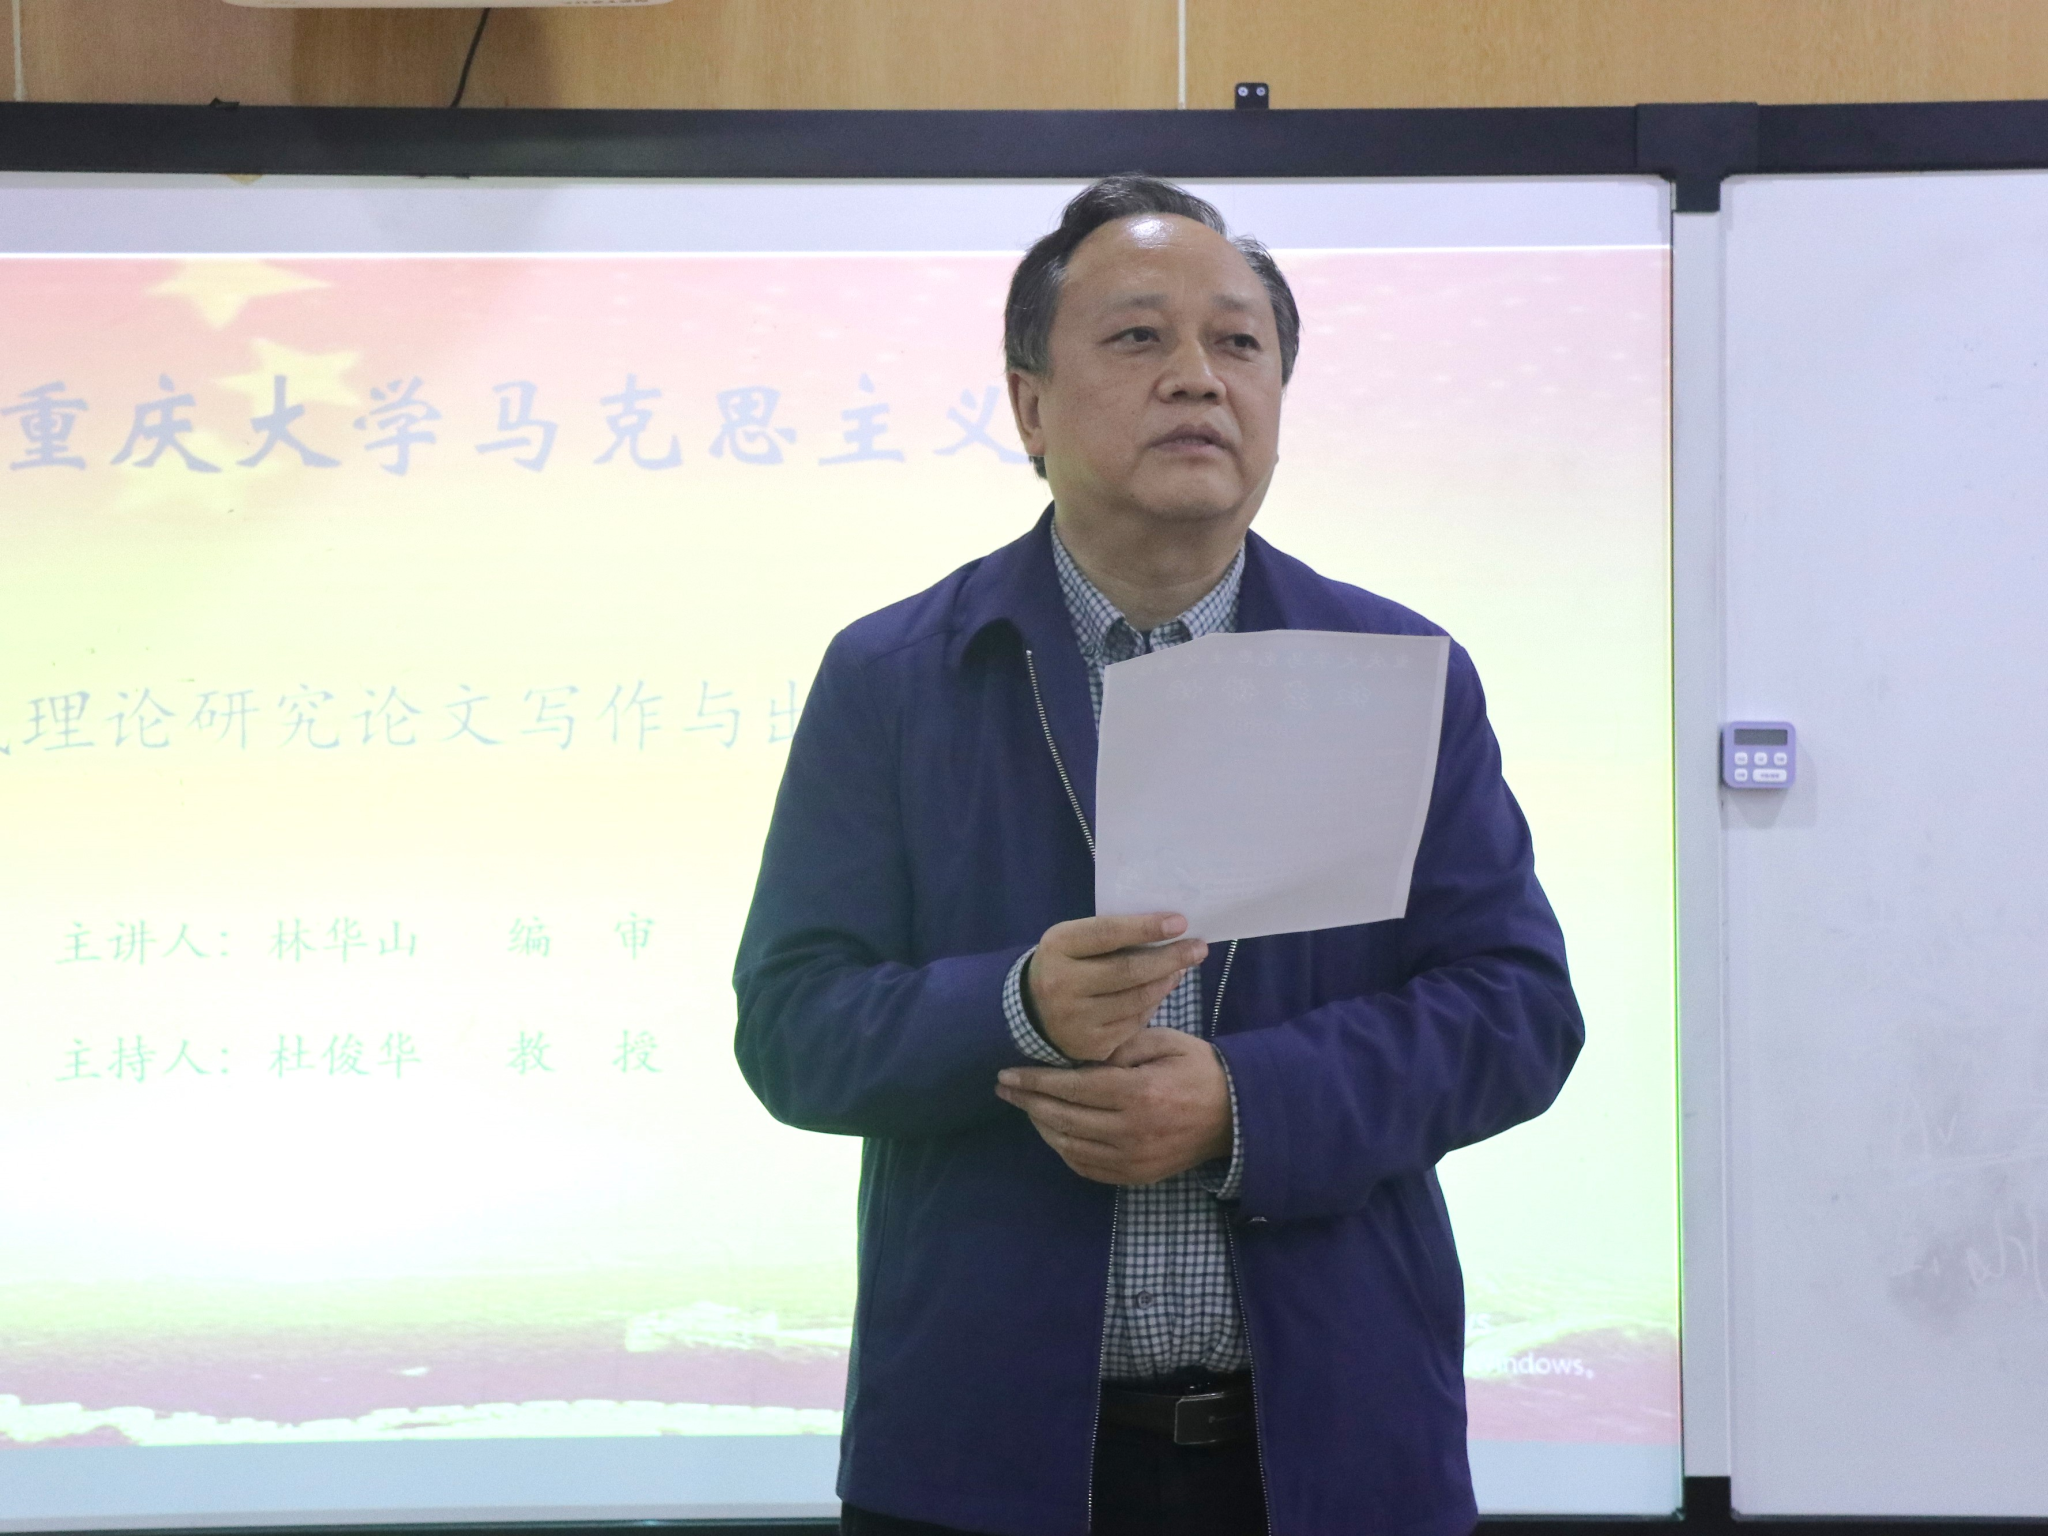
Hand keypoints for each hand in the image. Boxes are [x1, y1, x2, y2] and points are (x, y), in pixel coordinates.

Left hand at [996, 1027, 1232, 1185]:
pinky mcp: (1136, 1176)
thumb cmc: (1198, 1069)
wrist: (1236, 1115)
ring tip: (1027, 1107)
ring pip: (1069, 1146)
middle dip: (1028, 1102)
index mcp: (1138, 1093)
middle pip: (1063, 1118)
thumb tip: (1075, 1055)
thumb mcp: (1163, 1042)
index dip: (1035, 1081)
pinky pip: (1087, 1167)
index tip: (1008, 1075)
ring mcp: (1133, 1160)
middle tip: (1005, 1089)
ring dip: (1041, 1126)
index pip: (1072, 1088)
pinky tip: (1054, 1131)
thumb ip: (1118, 1046)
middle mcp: (1131, 1131)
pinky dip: (1063, 1150)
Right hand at [1025, 912, 1207, 1061]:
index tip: (1181, 922)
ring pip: (1137, 999)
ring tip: (1181, 968)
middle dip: (1170, 958)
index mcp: (1057, 948)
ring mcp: (1075, 1020)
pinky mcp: (1090, 1045)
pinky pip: (1134, 1023)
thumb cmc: (1066, 965)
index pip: (1108, 933)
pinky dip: (1152, 1004)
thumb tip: (1169, 930)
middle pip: (1128, 970)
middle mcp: (1061, 985)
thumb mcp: (1075, 940)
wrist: (1032, 1011)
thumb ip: (1112, 935)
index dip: (1146, 928)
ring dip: (1166, 982)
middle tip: (1198, 948)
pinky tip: (1160, 991)